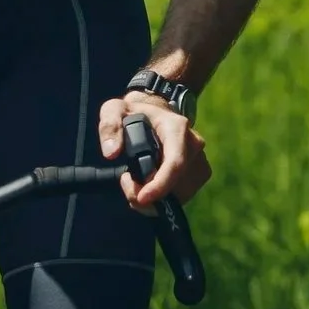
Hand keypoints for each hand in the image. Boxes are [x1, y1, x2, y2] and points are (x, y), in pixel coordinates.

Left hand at [98, 91, 209, 208]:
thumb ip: (109, 126)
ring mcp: (199, 160)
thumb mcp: (114, 110)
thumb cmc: (133, 112)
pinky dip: (162, 199)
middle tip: (126, 180)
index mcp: (176, 127)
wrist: (153, 114)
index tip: (141, 198)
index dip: (160, 185)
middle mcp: (193, 144)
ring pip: (180, 194)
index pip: (175, 163)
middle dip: (149, 193)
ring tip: (134, 180)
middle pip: (176, 184)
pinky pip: (182, 195)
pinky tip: (148, 186)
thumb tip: (111, 153)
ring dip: (154, 199)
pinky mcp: (198, 173)